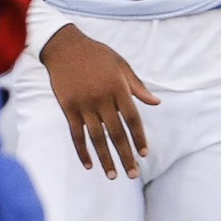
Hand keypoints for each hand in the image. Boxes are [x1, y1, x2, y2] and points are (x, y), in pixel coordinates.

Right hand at [41, 22, 160, 177]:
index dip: (139, 138)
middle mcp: (102, 99)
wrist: (64, 45)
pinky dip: (82, 151)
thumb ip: (137, 86)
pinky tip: (89, 165)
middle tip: (133, 174)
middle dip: (126, 155)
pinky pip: (76, 134)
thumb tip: (156, 103)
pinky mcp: (68, 107)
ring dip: (105, 158)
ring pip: (96, 138)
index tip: (144, 154)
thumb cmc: (97, 54)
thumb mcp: (121, 65)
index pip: (132, 119)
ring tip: (113, 175)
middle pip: (116, 133)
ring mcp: (83, 104)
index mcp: (118, 88)